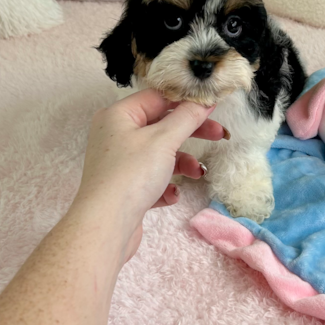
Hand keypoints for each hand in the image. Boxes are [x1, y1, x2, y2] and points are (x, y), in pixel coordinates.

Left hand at [72, 89, 225, 263]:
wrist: (105, 226)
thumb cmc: (131, 175)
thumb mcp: (163, 140)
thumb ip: (187, 117)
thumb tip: (205, 99)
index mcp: (118, 116)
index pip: (157, 98)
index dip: (186, 100)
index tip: (212, 106)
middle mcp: (115, 136)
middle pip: (160, 126)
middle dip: (190, 133)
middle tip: (219, 135)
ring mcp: (119, 163)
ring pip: (159, 155)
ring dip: (181, 163)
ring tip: (196, 174)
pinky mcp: (124, 188)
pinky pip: (151, 178)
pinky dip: (165, 184)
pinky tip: (171, 195)